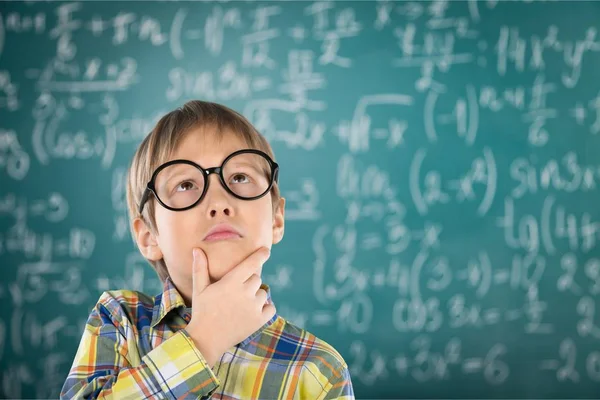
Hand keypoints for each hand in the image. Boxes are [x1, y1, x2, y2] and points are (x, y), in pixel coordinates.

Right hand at [185, 246, 275, 366]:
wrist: (206, 339)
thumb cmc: (201, 311)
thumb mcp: (199, 289)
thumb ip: (200, 268)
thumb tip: (197, 249)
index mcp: (232, 282)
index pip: (252, 264)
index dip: (261, 255)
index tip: (266, 250)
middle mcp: (245, 292)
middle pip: (257, 279)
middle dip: (249, 282)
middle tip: (236, 293)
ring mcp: (253, 307)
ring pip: (263, 293)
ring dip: (256, 296)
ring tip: (241, 305)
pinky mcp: (259, 320)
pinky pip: (271, 308)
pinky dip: (266, 308)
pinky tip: (253, 311)